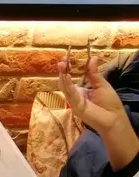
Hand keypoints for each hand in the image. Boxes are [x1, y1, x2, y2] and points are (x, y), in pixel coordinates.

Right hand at [58, 55, 138, 170]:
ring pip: (66, 88)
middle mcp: (75, 97)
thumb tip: (92, 58)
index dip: (67, 71)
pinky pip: (71, 95)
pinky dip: (68, 85)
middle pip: (65, 84)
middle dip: (63, 72)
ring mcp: (74, 103)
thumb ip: (94, 73)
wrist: (113, 118)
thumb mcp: (101, 84)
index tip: (66, 60)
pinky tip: (67, 76)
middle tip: (62, 61)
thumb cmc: (109, 103)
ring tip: (62, 65)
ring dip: (63, 77)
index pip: (70, 80)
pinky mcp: (77, 107)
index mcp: (80, 92)